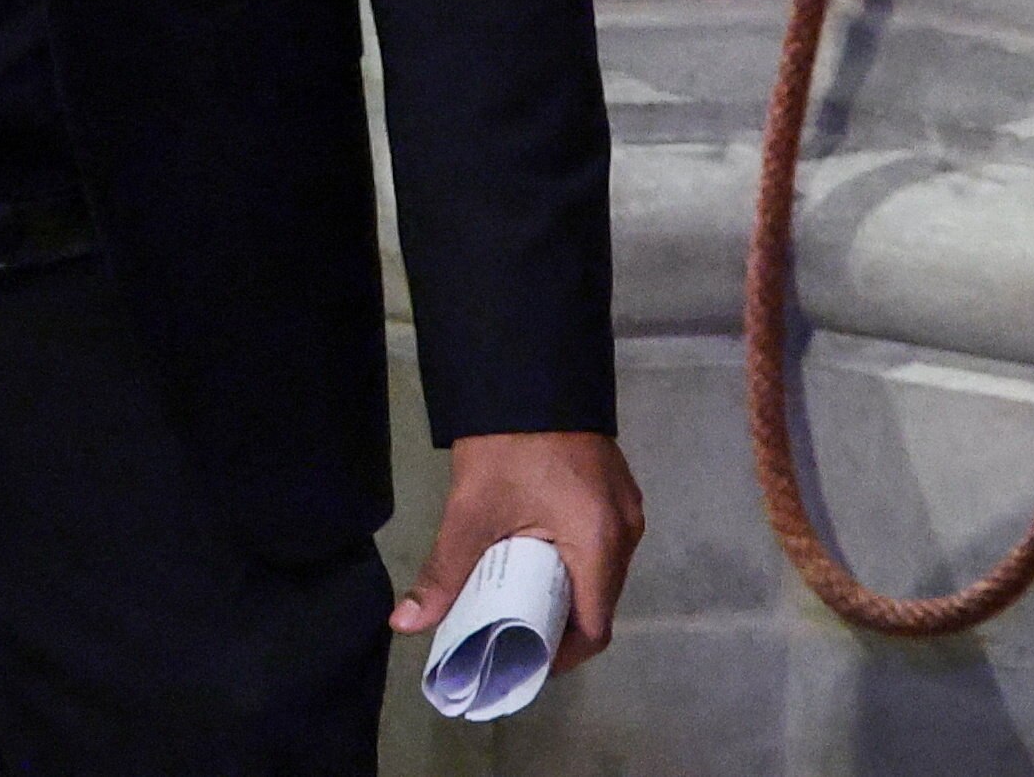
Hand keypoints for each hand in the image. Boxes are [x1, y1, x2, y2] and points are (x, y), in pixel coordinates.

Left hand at [391, 430, 641, 670]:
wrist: (526, 371)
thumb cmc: (506, 443)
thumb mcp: (470, 512)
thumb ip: (443, 572)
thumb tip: (406, 621)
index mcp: (601, 543)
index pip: (595, 628)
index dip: (559, 655)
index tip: (522, 662)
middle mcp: (626, 531)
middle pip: (598, 603)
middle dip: (556, 626)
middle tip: (510, 637)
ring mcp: (625, 508)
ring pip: (600, 574)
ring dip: (563, 593)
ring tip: (516, 606)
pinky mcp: (614, 490)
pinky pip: (600, 544)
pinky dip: (572, 563)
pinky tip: (534, 564)